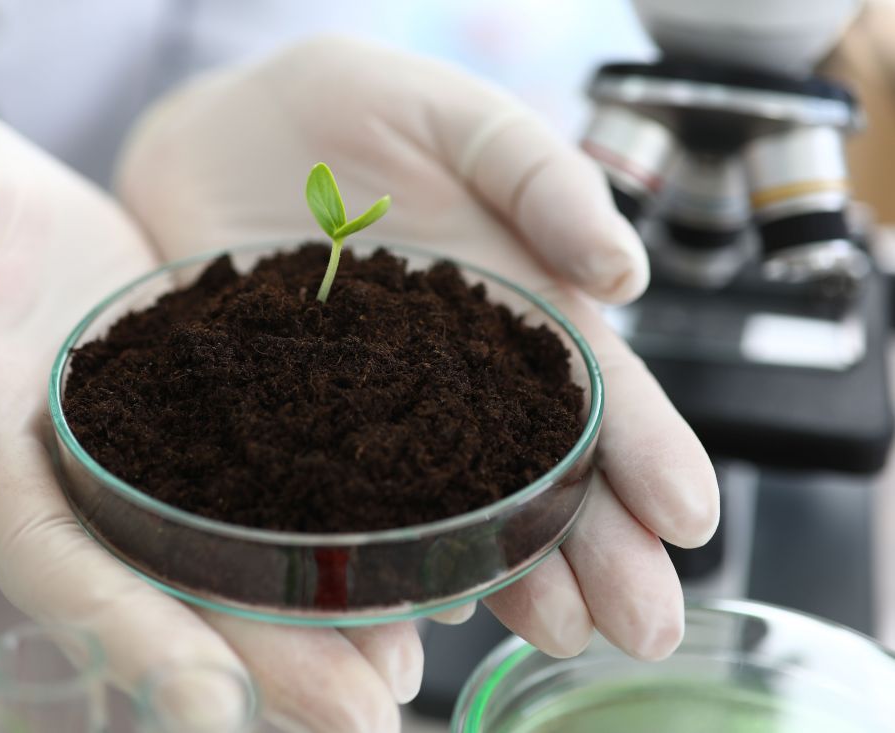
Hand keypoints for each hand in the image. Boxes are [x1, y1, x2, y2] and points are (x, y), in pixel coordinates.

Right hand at [0, 105, 417, 730]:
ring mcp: (149, 455)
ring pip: (233, 551)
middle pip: (173, 590)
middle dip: (264, 662)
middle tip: (363, 719)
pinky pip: (266, 475)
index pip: (63, 567)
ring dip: (316, 615)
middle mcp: (84, 482)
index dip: (132, 636)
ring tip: (409, 666)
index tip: (212, 705)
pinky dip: (329, 519)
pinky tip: (403, 548)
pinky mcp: (201, 411)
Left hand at [117, 30, 719, 680]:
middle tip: (638, 625)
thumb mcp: (461, 120)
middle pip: (539, 478)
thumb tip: (623, 272)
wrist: (219, 127)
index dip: (647, 456)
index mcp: (516, 313)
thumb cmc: (354, 112)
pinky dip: (370, 558)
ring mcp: (373, 415)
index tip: (686, 519)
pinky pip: (334, 504)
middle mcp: (455, 385)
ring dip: (503, 577)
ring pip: (450, 512)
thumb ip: (539, 178)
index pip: (598, 395)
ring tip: (551, 636)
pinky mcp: (286, 429)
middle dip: (596, 552)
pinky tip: (406, 603)